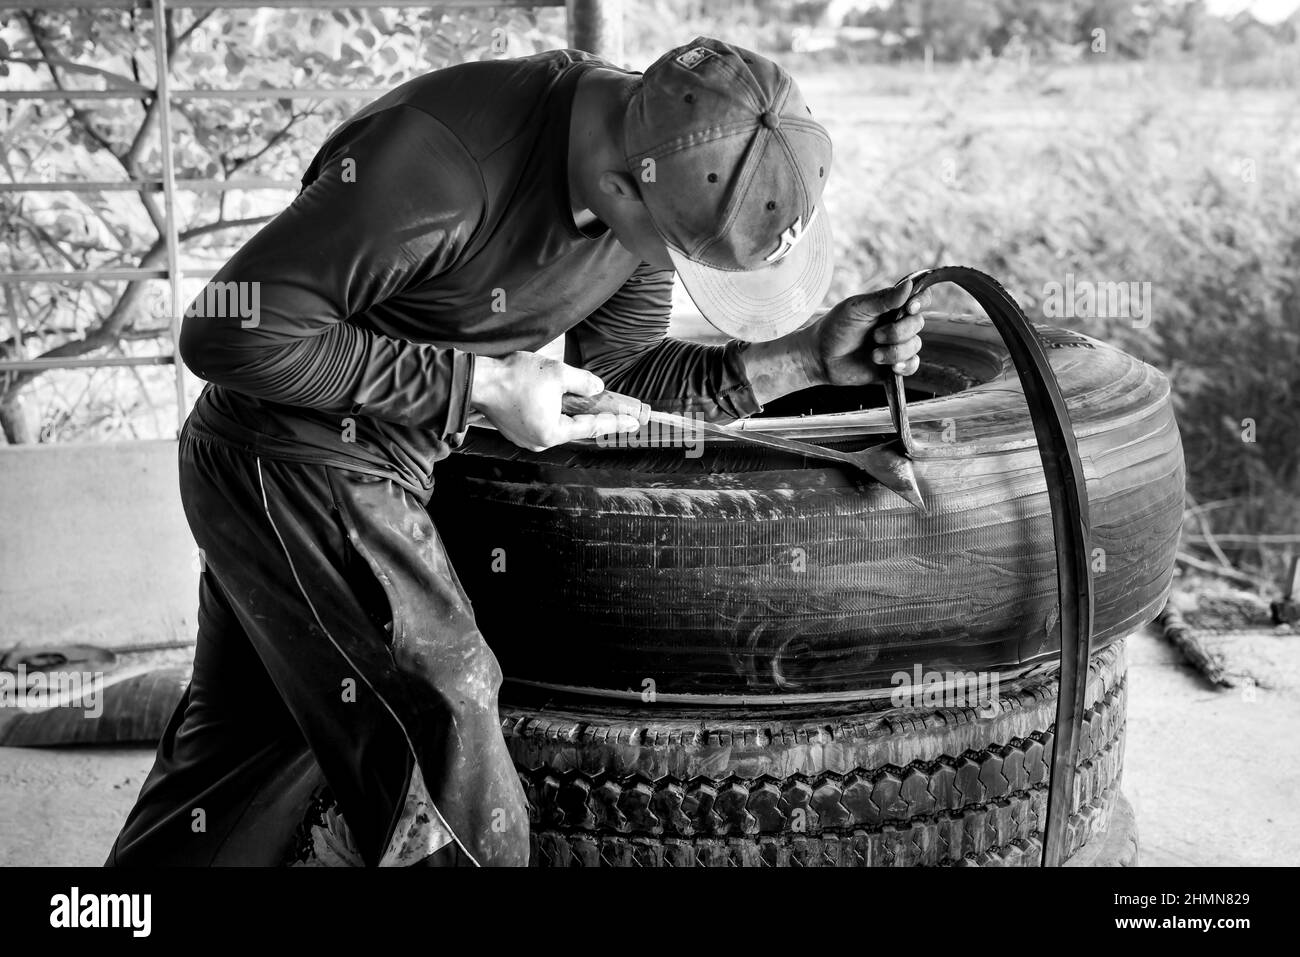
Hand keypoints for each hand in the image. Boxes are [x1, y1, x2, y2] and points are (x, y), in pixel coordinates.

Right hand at [469, 352, 640, 451]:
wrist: (478, 380)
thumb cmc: (515, 377)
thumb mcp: (558, 374)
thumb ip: (583, 382)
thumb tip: (597, 388)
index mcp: (552, 433)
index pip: (591, 427)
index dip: (615, 422)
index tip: (633, 423)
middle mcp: (539, 441)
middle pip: (574, 428)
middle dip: (592, 417)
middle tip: (615, 410)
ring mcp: (525, 437)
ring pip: (557, 425)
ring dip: (571, 413)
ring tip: (586, 402)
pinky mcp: (515, 429)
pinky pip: (543, 422)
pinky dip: (554, 413)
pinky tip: (559, 401)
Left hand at [802, 278, 928, 386]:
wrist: (819, 357)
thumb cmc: (835, 327)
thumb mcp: (857, 309)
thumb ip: (883, 299)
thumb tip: (909, 284)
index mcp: (890, 306)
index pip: (919, 298)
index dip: (921, 301)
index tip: (910, 307)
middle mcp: (897, 324)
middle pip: (918, 323)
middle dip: (898, 332)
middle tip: (875, 336)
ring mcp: (896, 345)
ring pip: (915, 346)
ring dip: (895, 351)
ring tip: (873, 355)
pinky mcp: (893, 366)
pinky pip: (913, 365)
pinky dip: (905, 366)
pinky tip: (893, 368)